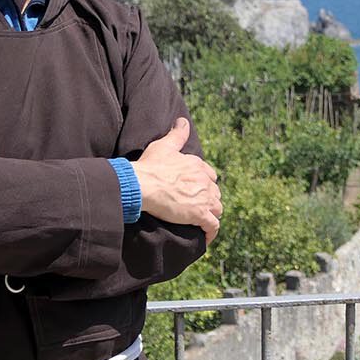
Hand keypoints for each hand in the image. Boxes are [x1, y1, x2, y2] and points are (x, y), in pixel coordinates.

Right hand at [133, 118, 222, 244]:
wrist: (142, 184)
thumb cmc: (150, 166)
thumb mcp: (164, 146)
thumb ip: (177, 135)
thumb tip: (183, 121)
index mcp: (198, 166)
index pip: (210, 176)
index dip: (204, 184)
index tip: (197, 190)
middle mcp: (205, 181)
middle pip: (215, 193)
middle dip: (209, 200)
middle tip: (198, 208)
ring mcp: (204, 198)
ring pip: (217, 209)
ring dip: (211, 215)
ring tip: (202, 222)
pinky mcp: (200, 214)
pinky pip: (213, 226)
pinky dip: (211, 233)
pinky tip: (206, 238)